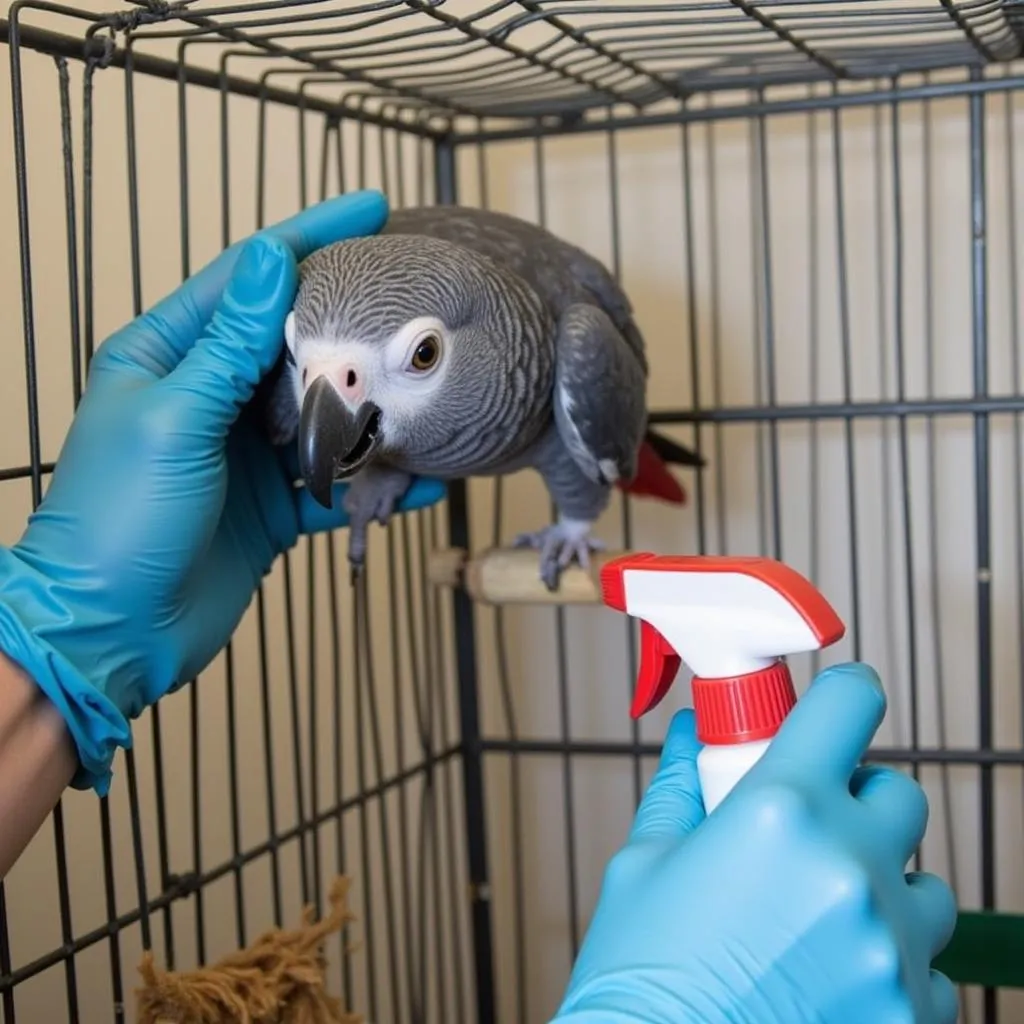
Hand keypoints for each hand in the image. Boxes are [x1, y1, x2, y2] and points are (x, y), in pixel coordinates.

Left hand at [0, 191, 445, 795]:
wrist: (113, 630)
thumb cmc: (119, 519)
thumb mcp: (176, 419)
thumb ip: (229, 343)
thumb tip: (270, 256)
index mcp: (171, 357)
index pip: (249, 279)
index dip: (310, 238)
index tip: (371, 207)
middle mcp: (212, 396)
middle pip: (295, 338)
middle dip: (352, 315)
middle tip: (416, 288)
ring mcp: (247, 453)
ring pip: (324, 410)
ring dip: (372, 402)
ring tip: (429, 381)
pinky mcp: (274, 505)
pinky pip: (336, 482)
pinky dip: (376, 482)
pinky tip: (423, 478)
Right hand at [554, 663, 957, 1023]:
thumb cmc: (639, 978)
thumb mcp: (645, 866)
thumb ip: (682, 789)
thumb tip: (696, 735)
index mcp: (778, 811)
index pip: (850, 704)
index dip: (843, 696)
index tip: (835, 707)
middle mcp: (849, 866)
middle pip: (900, 793)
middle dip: (859, 801)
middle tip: (809, 832)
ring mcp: (890, 944)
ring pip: (927, 884)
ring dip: (883, 886)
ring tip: (820, 919)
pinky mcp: (913, 1012)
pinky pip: (932, 967)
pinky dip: (892, 963)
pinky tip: (832, 980)